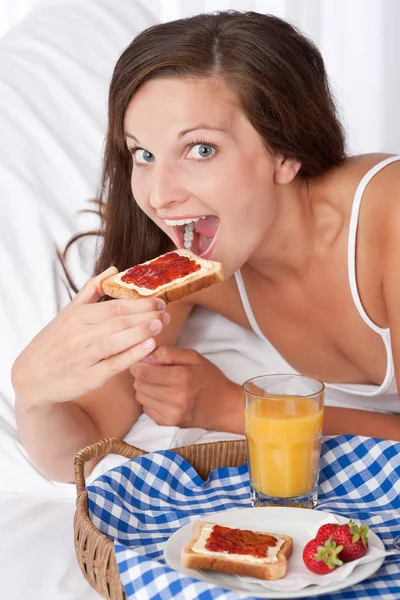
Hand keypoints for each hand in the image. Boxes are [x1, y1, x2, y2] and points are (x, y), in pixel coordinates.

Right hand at [11, 267, 169, 408]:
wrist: (32, 376)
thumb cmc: (55, 341)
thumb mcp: (68, 312)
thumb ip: (91, 290)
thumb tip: (114, 269)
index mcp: (78, 316)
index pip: (114, 306)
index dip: (139, 303)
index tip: (159, 301)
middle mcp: (80, 335)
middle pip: (118, 321)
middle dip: (145, 315)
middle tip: (166, 312)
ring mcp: (84, 356)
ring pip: (117, 340)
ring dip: (141, 331)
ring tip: (161, 324)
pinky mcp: (88, 377)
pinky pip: (114, 364)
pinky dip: (132, 354)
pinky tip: (149, 346)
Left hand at [131, 346, 243, 430]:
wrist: (224, 407)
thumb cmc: (209, 378)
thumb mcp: (194, 357)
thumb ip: (168, 353)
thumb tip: (145, 357)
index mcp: (182, 378)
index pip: (144, 372)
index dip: (139, 364)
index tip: (143, 361)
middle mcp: (175, 398)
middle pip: (139, 384)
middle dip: (142, 375)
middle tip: (153, 371)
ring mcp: (171, 414)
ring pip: (140, 397)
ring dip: (145, 388)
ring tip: (159, 383)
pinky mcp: (168, 423)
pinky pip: (146, 409)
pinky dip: (150, 401)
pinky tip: (163, 396)